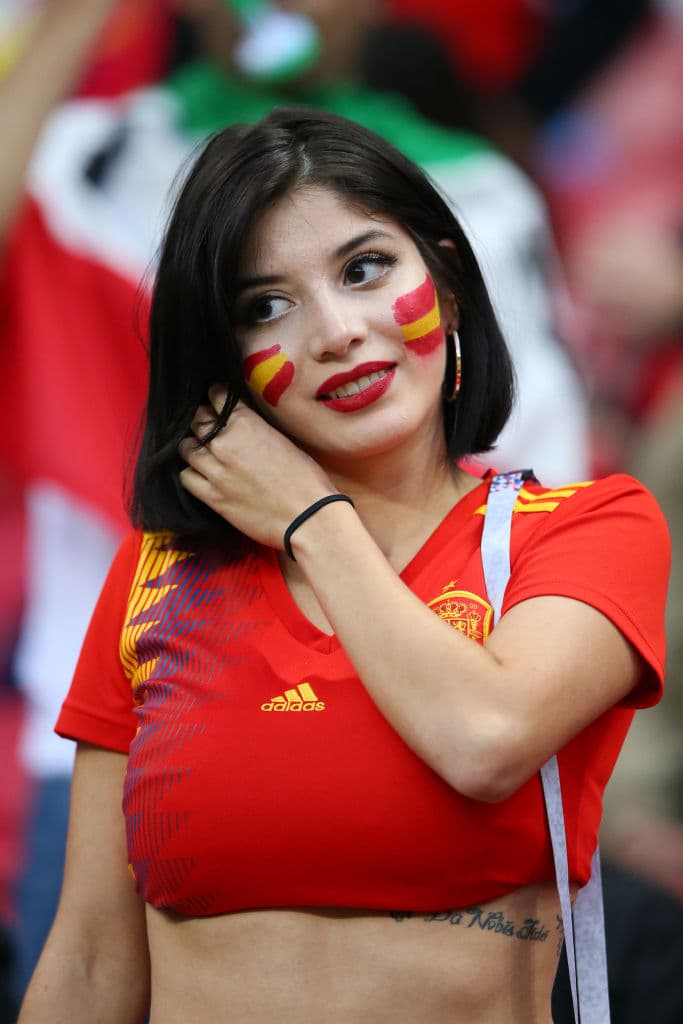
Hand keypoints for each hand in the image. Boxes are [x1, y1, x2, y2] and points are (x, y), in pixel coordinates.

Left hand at [178, 388, 335, 548]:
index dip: (214, 398)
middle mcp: (225, 443)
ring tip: (203, 452)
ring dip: (193, 447)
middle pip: (196, 420)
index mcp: (246, 423)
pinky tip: (201, 474)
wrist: (307, 516)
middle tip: (208, 427)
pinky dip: (191, 473)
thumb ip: (256, 427)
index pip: (216, 397)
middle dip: (201, 421)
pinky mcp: (213, 496)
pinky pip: (186, 477)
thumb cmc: (305, 479)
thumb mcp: (283, 439)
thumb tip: (241, 422)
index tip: (215, 402)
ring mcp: (216, 470)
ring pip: (186, 448)